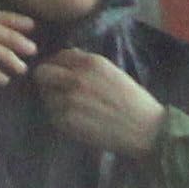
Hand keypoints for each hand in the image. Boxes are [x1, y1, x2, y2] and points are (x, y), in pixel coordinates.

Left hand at [31, 49, 169, 160]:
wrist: (147, 130)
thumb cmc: (134, 103)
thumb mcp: (113, 73)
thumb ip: (88, 66)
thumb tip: (66, 63)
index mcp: (90, 63)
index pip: (59, 57)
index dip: (58, 66)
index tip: (61, 76)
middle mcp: (76, 78)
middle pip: (41, 73)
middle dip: (46, 81)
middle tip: (56, 91)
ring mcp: (69, 99)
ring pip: (45, 96)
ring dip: (55, 102)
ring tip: (73, 111)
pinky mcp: (67, 120)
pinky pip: (53, 116)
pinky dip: (61, 119)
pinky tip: (79, 122)